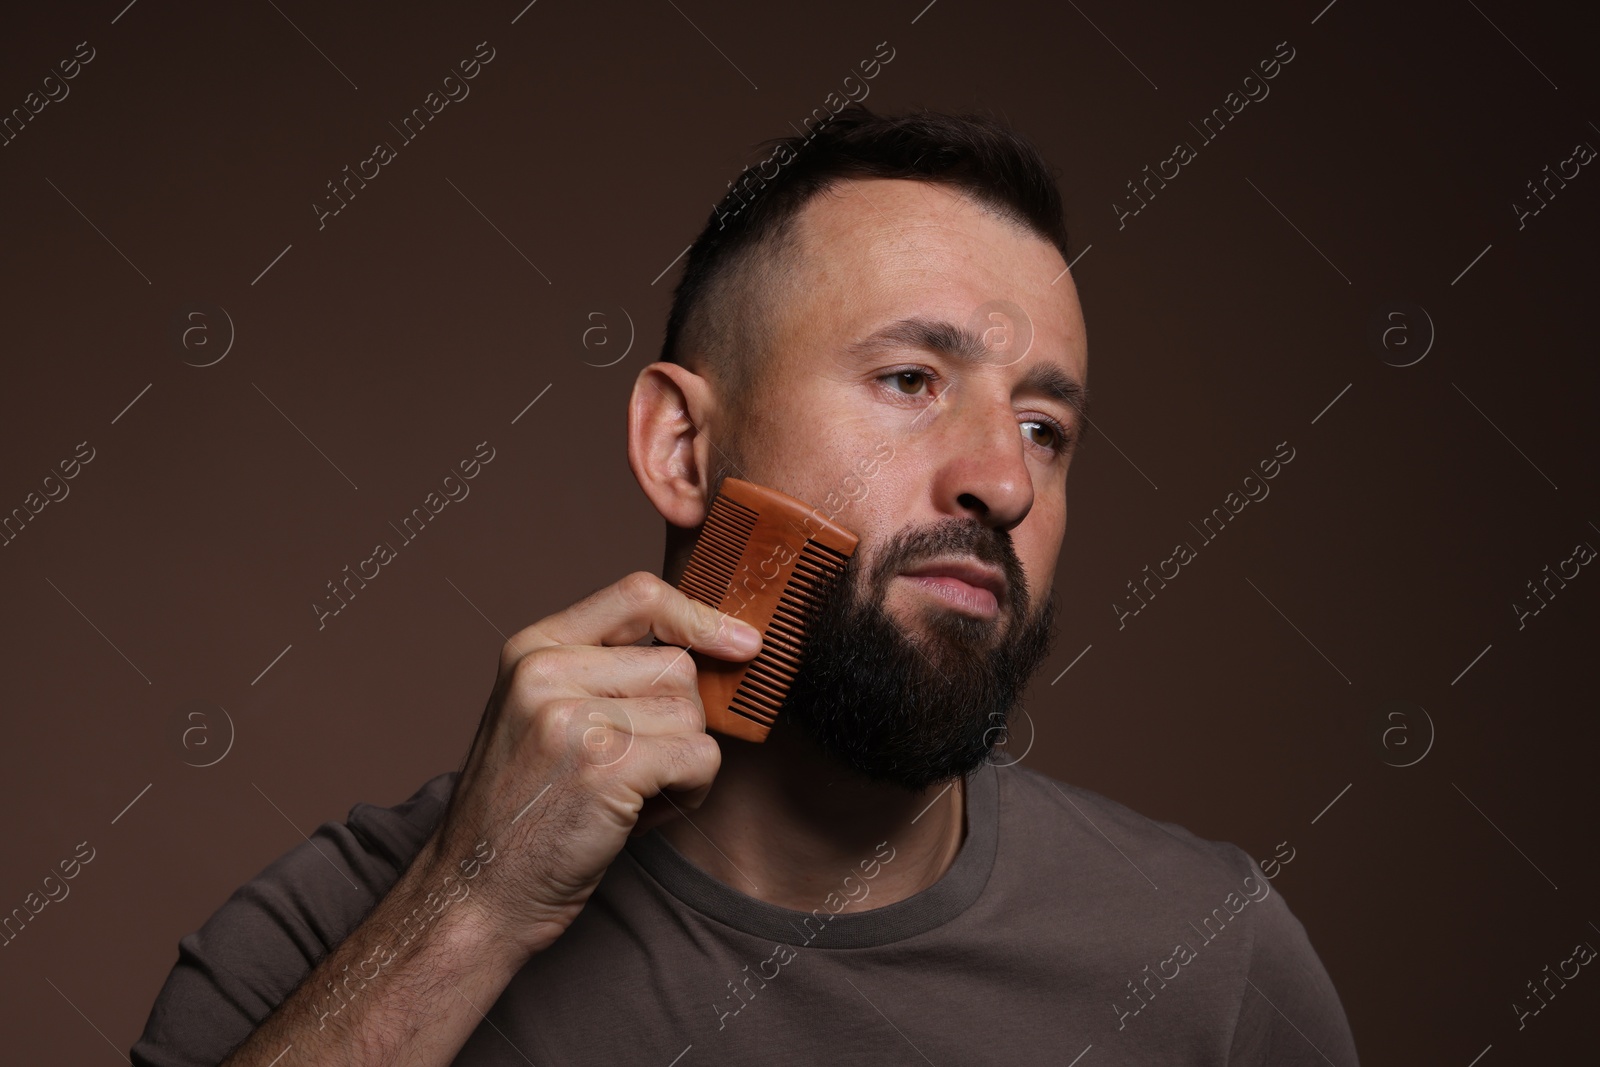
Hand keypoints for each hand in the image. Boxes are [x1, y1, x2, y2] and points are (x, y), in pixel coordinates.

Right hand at [421, 571, 761, 960]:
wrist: (475, 891)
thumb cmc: (524, 810)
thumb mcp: (541, 715)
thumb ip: (604, 674)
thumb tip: (716, 646)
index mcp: (531, 648)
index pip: (638, 594)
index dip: (698, 615)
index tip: (737, 641)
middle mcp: (546, 671)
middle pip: (677, 666)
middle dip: (679, 723)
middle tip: (638, 770)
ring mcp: (572, 716)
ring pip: (691, 715)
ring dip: (682, 762)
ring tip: (631, 796)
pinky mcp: (605, 765)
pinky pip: (699, 758)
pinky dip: (689, 792)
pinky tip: (641, 816)